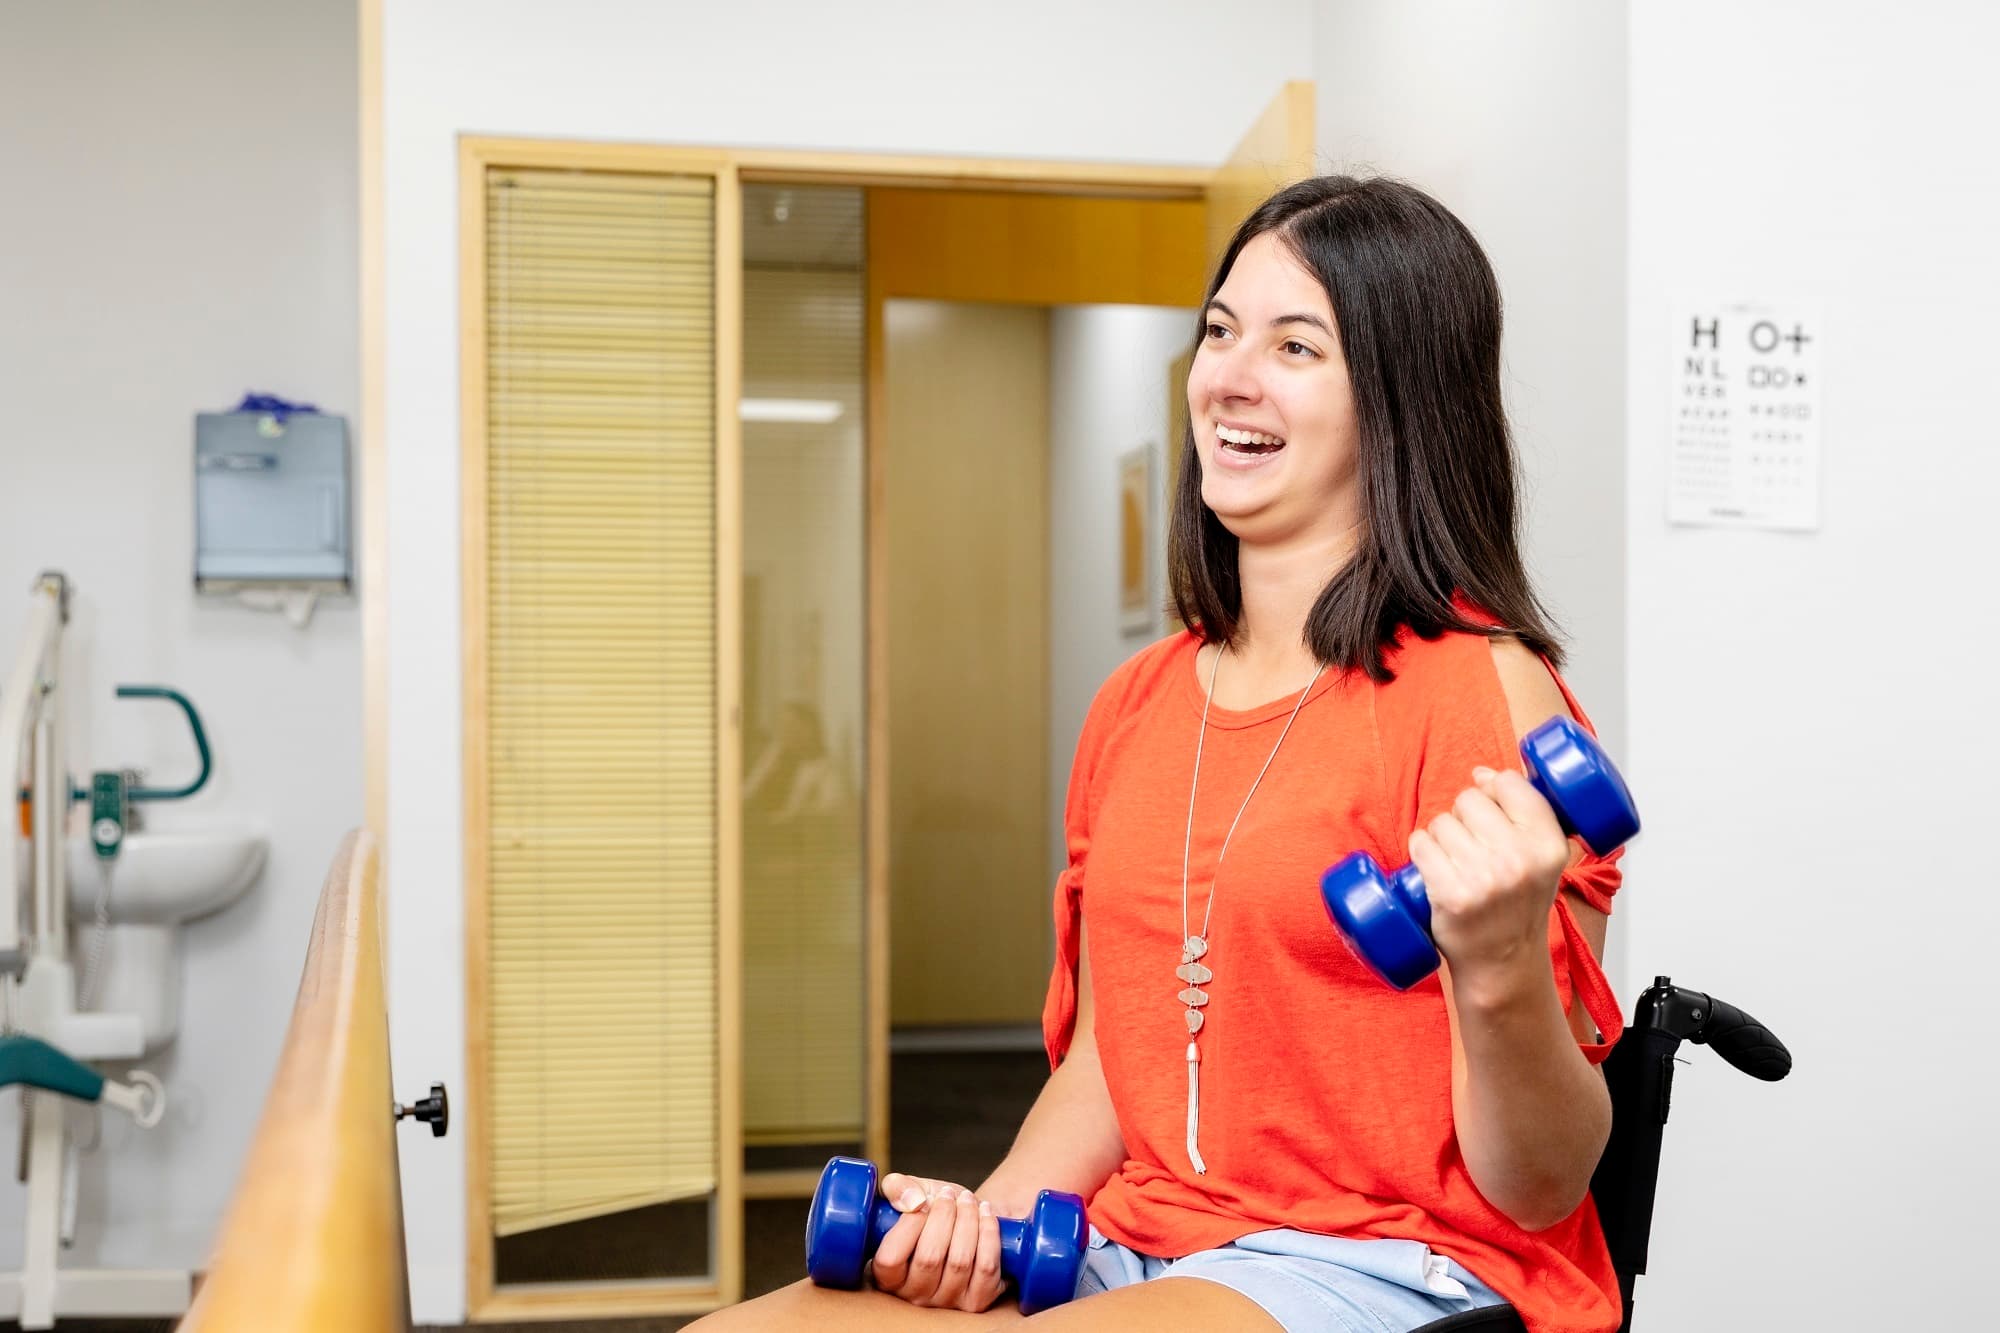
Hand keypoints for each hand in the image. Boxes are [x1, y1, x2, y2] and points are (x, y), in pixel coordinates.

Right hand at [869, 1172, 1006, 1311]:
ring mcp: (946, 1301)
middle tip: (949, 1195)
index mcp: (887, 1276)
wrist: (964, 1224)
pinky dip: (989, 1234)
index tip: (923, 1200)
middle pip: (929, 1258)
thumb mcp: (908, 1194)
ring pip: (960, 1261)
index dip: (909, 1224)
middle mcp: (914, 1295)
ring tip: (967, 1200)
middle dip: (944, 1216)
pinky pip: (986, 1268)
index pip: (890, 1259)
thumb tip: (913, 1202)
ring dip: (968, 1221)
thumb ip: (897, 1188)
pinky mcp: (976, 1301)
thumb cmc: (930, 1212)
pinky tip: (985, 1214)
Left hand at [1408, 765, 1570, 989]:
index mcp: (1549, 845)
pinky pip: (1420, 844)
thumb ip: (1523, 812)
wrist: (1502, 961)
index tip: (1491, 811)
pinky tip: (1434, 870)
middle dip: (1463, 816)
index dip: (1493, 790)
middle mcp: (1521, 859)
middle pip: (1469, 798)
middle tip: (1473, 848)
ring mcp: (1485, 877)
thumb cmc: (1517, 905)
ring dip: (1440, 837)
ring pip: (1441, 821)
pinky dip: (1420, 852)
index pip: (1510, 783)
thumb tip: (1483, 773)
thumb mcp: (1541, 858)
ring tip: (1457, 864)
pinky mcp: (1452, 893)